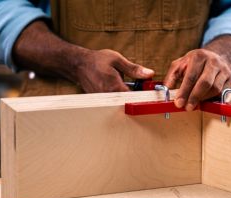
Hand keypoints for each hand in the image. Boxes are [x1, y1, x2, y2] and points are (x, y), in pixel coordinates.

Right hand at [13, 21, 153, 92]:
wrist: (79, 65)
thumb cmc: (98, 60)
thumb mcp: (117, 60)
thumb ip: (134, 69)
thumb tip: (149, 74)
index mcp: (115, 86)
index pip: (135, 98)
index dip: (145, 97)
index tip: (151, 94)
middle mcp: (109, 96)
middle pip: (130, 103)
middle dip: (138, 97)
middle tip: (143, 89)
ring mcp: (104, 100)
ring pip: (122, 103)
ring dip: (129, 97)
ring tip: (130, 87)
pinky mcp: (101, 102)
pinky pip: (115, 102)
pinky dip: (121, 97)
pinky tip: (121, 89)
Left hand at [163, 35, 230, 110]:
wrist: (216, 57)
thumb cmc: (194, 63)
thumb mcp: (181, 64)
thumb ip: (172, 75)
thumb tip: (166, 89)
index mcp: (199, 56)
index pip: (191, 76)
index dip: (184, 91)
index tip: (178, 103)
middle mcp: (214, 61)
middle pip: (205, 83)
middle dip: (194, 97)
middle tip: (187, 108)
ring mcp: (224, 70)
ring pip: (215, 89)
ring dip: (203, 99)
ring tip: (194, 104)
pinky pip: (222, 93)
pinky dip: (212, 99)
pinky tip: (204, 101)